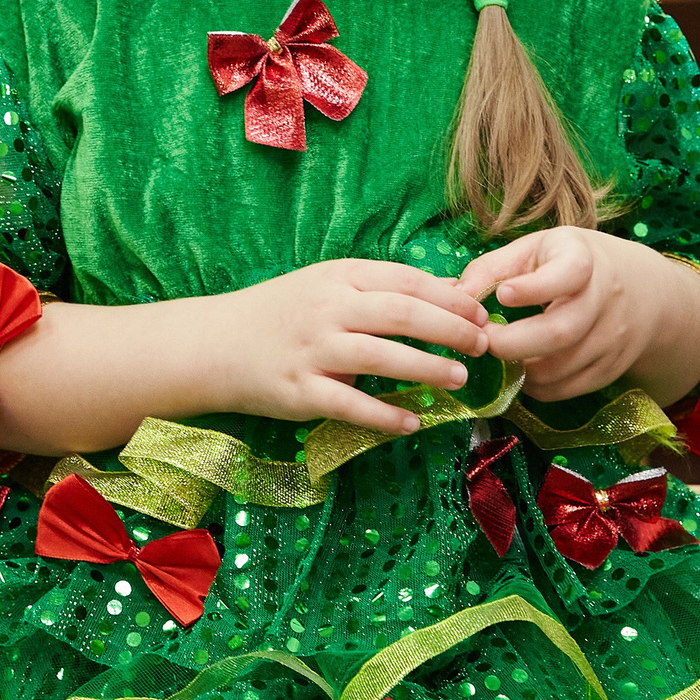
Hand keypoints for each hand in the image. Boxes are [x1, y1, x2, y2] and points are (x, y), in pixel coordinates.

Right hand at [214, 259, 492, 435]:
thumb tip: (448, 300)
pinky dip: (385, 415)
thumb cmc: (282, 313)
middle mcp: (327, 309)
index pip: (404, 280)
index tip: (481, 314)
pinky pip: (350, 405)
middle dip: (450, 330)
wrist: (215, 343)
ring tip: (460, 380)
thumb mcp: (325, 286)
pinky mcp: (299, 390)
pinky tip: (413, 421)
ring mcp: (312, 350)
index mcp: (338, 277)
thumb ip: (377, 291)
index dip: (449, 297)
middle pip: (400, 314)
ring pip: (380, 357)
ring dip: (426, 368)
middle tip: (483, 346)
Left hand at [455, 229, 699, 402]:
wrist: (644, 292)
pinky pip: (568, 389)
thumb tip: (453, 295)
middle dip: (512, 343)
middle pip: (560, 332)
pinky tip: (520, 370)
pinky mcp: (610, 369)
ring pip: (562, 367)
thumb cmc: (573, 263)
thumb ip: (493, 267)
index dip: (534, 287)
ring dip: (520, 369)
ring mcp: (611, 339)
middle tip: (481, 340)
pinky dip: (537, 387)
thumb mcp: (537, 248)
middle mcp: (605, 301)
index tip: (504, 294)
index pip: (569, 274)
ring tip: (497, 355)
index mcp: (584, 260)